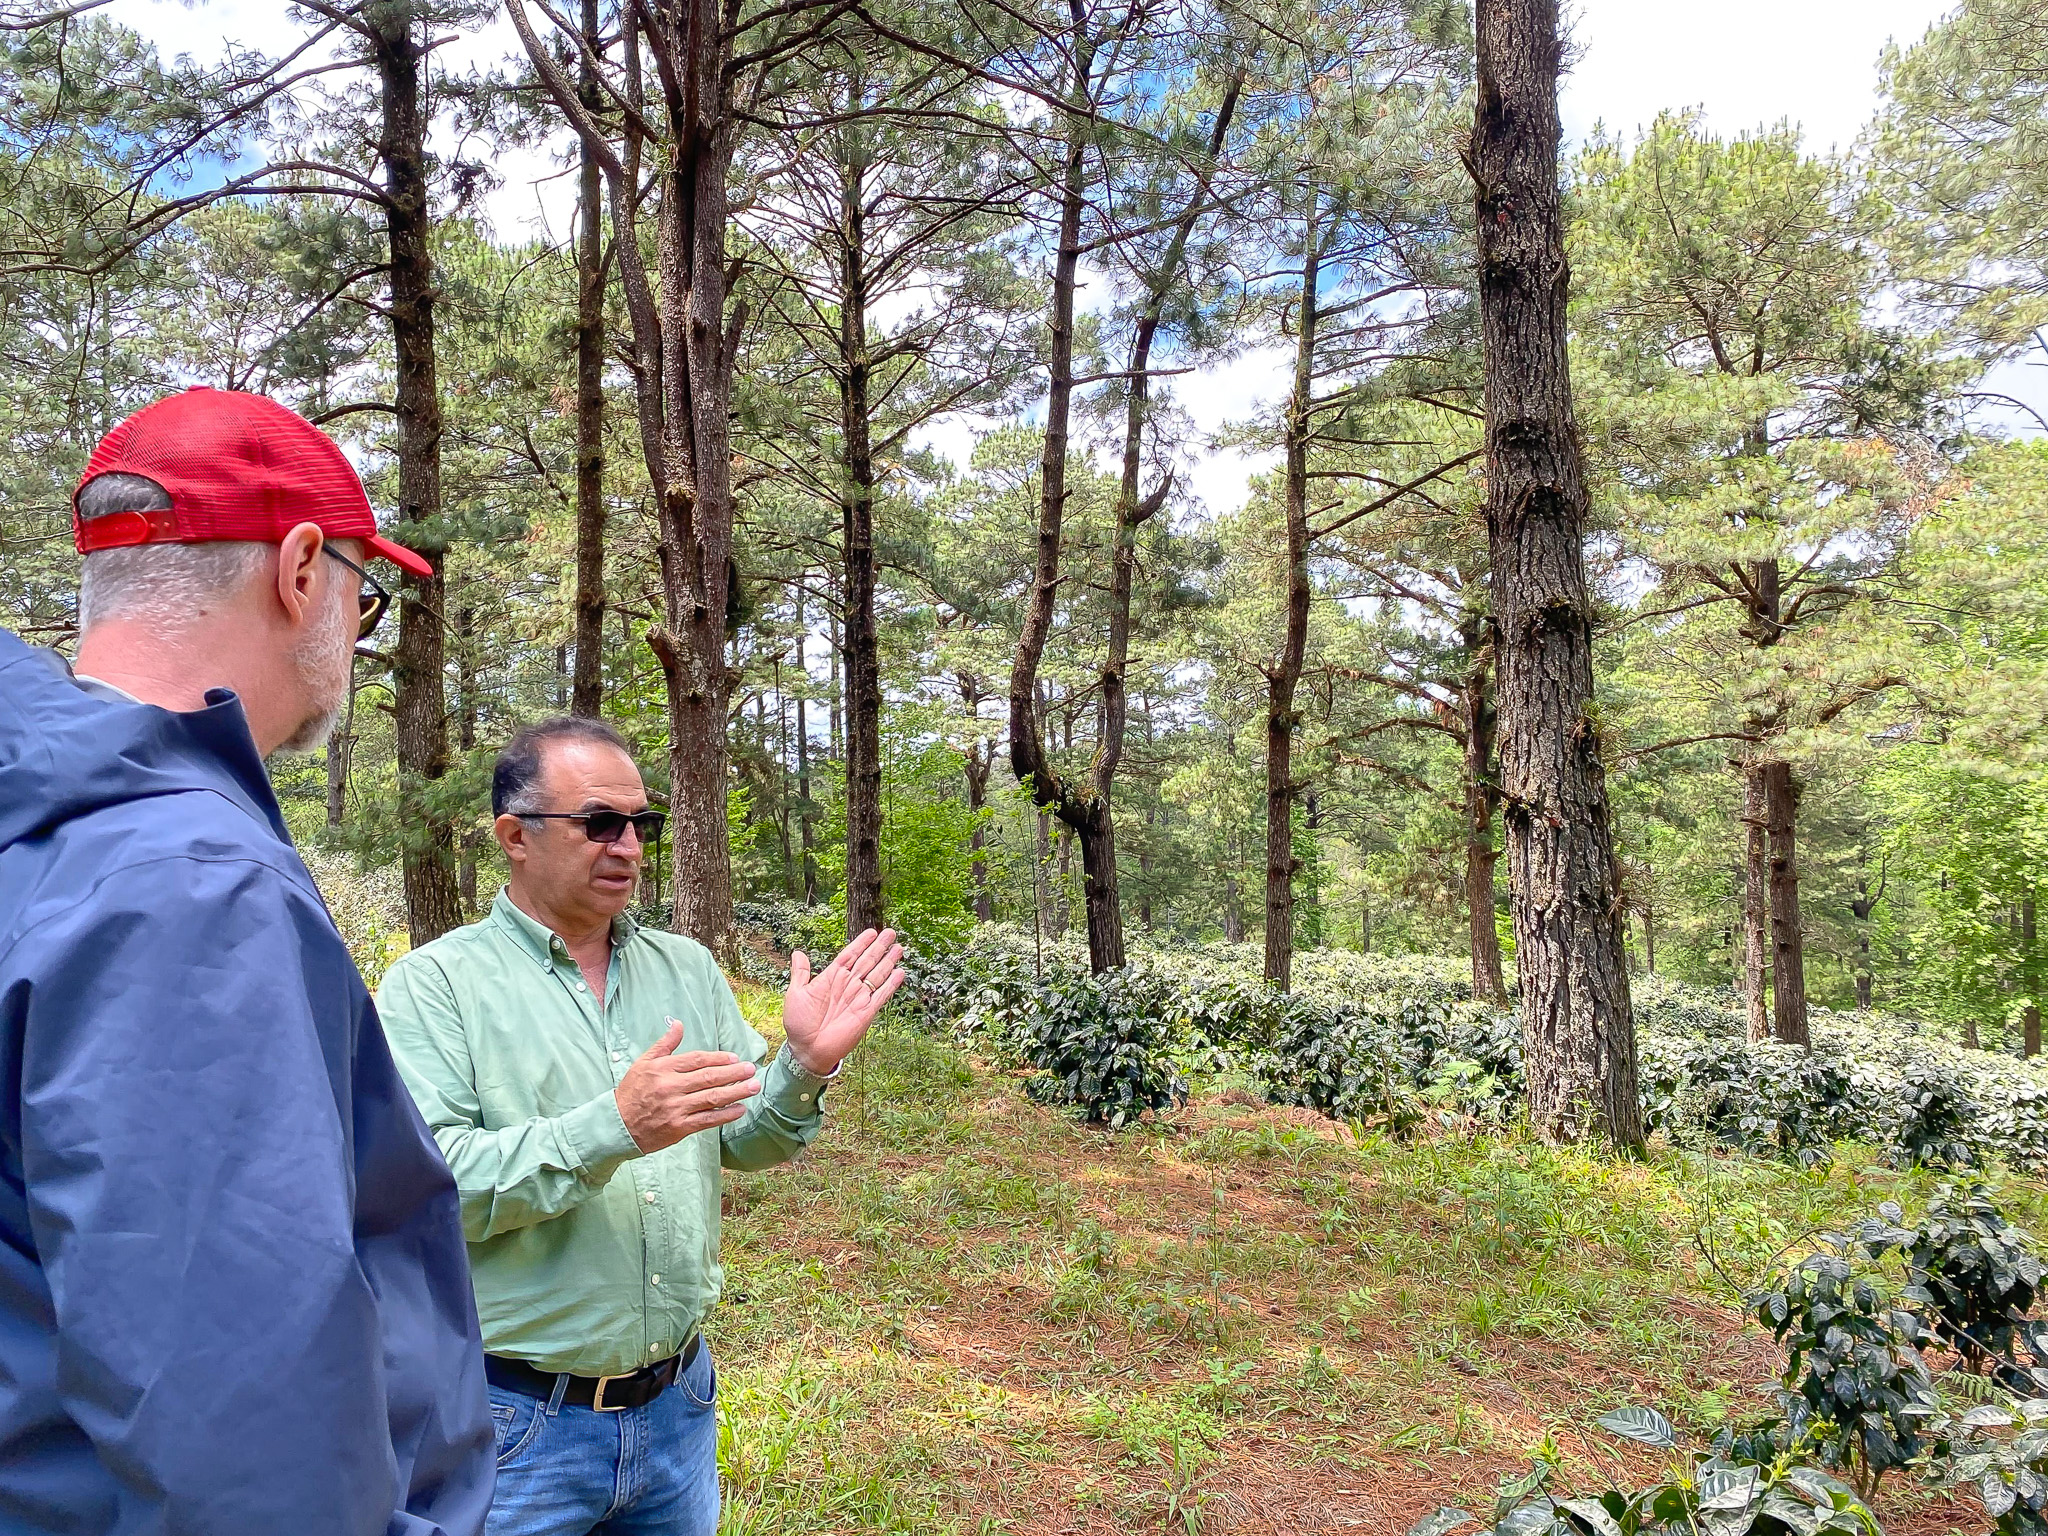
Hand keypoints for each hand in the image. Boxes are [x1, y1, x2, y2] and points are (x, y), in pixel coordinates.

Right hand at [614, 1021, 760, 1153]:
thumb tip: (678, 1024)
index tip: (734, 1057)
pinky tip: (740, 1109)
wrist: (617, 1125)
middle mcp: (671, 1087)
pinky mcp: (679, 1127)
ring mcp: (676, 1108)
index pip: (696, 1060)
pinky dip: (725, 1115)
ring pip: (711, 1098)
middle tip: (751, 1069)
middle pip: (708, 1077)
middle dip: (733, 1073)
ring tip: (753, 1087)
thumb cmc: (632, 1092)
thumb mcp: (643, 1063)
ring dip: (736, 1092)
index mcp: (663, 1069)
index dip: (718, 1058)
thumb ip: (664, 1045)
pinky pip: (707, 1120)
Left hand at [781, 926, 905, 1075]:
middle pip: (867, 961)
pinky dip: (891, 984)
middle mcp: (847, 985)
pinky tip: (899, 973)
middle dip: (879, 947)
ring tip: (898, 948)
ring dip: (888, 961)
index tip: (871, 932)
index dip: (861, 943)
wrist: (808, 1050)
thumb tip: (797, 952)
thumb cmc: (799, 1024)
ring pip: (876, 975)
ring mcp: (858, 998)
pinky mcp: (866, 1013)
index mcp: (831, 978)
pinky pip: (881, 995)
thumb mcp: (796, 994)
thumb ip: (801, 973)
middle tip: (891, 932)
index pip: (849, 955)